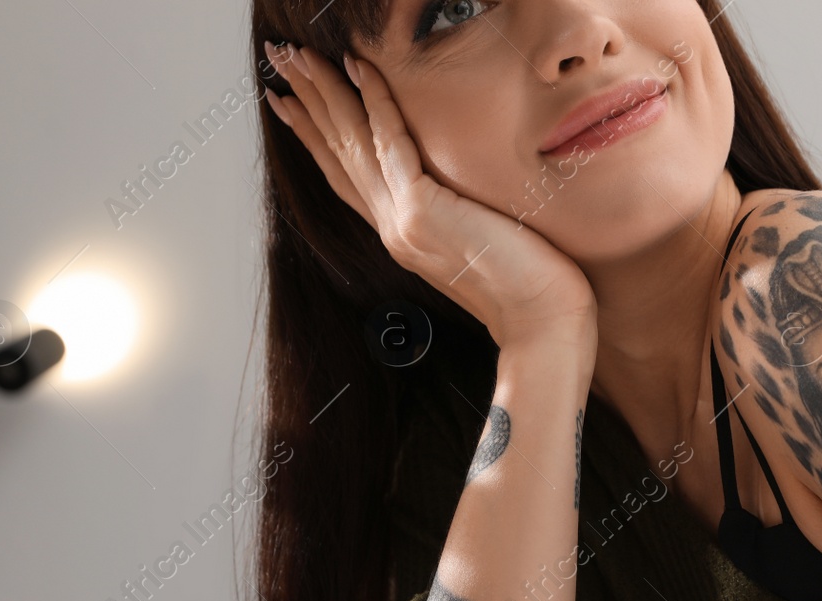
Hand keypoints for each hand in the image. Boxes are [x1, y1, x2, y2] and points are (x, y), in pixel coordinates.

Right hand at [263, 41, 598, 354]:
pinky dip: (374, 101)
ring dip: (323, 92)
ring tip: (296, 57)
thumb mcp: (481, 243)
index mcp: (403, 235)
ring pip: (351, 143)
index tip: (290, 103)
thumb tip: (463, 190)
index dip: (315, 137)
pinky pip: (390, 142)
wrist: (542, 323)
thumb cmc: (529, 287)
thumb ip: (457, 214)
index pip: (348, 176)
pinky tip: (358, 68)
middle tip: (279, 61)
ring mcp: (403, 220)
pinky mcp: (424, 211)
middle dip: (307, 102)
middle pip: (338, 153)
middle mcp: (394, 227)